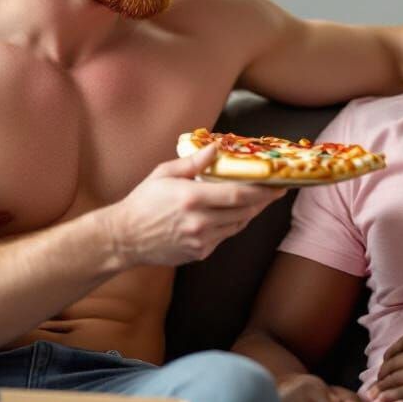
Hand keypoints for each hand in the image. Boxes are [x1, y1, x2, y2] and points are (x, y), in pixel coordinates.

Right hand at [101, 143, 285, 266]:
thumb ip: (194, 162)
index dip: (262, 189)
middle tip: (276, 190)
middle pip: (244, 211)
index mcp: (191, 198)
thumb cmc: (143, 201)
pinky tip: (229, 213)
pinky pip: (224, 236)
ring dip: (249, 212)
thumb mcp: (164, 174)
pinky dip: (231, 224)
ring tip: (257, 199)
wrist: (124, 238)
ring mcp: (200, 241)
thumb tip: (216, 148)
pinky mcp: (200, 253)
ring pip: (238, 225)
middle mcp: (199, 222)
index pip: (238, 194)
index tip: (277, 183)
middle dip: (264, 200)